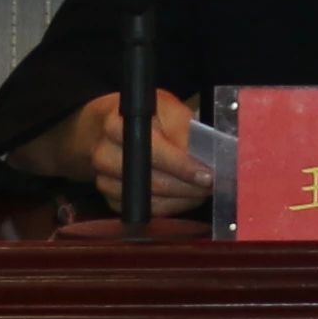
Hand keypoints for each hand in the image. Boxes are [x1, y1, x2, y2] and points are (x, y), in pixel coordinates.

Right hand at [28, 90, 213, 214]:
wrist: (108, 128)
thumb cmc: (146, 115)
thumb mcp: (166, 107)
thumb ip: (184, 127)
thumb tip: (204, 155)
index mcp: (116, 125)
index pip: (154, 151)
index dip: (183, 166)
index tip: (208, 174)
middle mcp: (104, 155)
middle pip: (152, 181)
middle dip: (188, 187)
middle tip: (213, 185)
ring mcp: (104, 181)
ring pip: (151, 200)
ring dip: (183, 199)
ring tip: (204, 191)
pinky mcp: (111, 199)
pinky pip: (146, 211)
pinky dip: (171, 207)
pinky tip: (187, 197)